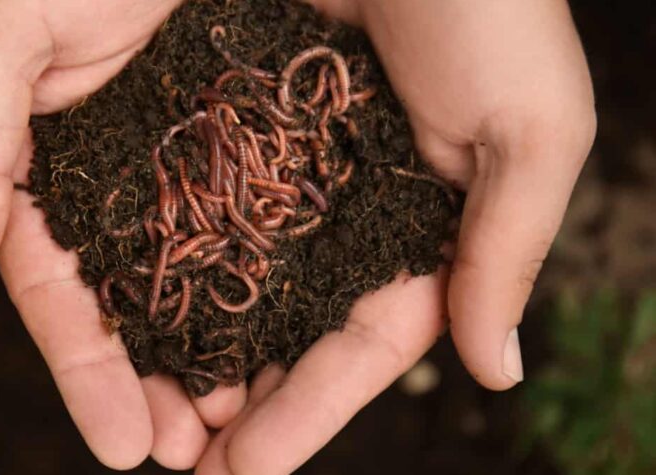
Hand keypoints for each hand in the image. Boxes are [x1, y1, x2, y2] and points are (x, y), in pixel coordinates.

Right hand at [0, 0, 246, 469]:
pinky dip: (288, 294)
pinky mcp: (270, 138)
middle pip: (143, 305)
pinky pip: (283, 230)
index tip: (121, 446)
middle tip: (191, 460)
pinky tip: (302, 354)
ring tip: (247, 440)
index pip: (64, 290)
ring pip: (214, 283)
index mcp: (60, 164)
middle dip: (163, 389)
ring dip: (230, 366)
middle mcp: (131, 175)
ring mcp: (202, 160)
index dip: (88, 372)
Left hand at [195, 0, 595, 472]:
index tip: (249, 470)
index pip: (365, 342)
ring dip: (194, 350)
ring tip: (148, 416)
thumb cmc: (491, 6)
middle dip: (243, 403)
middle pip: (290, 330)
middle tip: (185, 465)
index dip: (312, 411)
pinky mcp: (234, 124)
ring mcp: (288, 170)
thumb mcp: (532, 127)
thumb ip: (507, 249)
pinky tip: (127, 313)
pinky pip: (194, 205)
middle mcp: (348, 210)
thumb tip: (493, 371)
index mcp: (422, 226)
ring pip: (237, 280)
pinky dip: (166, 260)